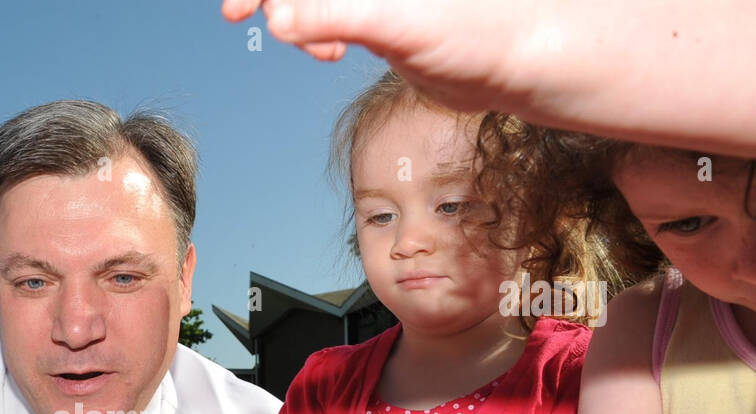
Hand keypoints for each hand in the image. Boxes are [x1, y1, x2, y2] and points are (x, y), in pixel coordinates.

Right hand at [222, 0, 540, 113]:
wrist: (517, 63)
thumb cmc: (475, 34)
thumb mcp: (397, 23)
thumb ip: (335, 15)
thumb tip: (277, 18)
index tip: (239, 8)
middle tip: (238, 15)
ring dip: (290, 13)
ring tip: (310, 46)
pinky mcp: (378, 12)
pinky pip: (323, 12)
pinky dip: (311, 30)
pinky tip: (327, 54)